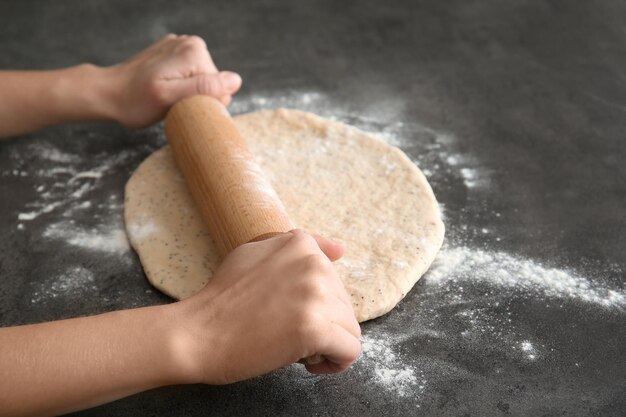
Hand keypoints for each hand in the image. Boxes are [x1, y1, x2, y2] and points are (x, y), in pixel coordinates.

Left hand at [106, 34, 241, 127]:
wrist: (108, 93)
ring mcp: (181, 46)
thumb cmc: (136, 102)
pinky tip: (165, 89)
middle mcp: (191, 43)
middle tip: (173, 104)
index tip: (180, 106)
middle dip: (197, 97)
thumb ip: (203, 88)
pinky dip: (182, 86)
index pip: (221, 87)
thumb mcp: (171, 99)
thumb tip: (235, 81)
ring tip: (168, 97)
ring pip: (203, 80)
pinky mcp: (173, 53)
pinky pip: (191, 75)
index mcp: (195, 52)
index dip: (205, 103)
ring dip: (189, 93)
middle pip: (213, 82)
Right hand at [169, 230, 361, 384]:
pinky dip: (333, 363)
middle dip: (320, 324)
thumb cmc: (222, 299)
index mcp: (301, 243)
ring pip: (349, 329)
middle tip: (283, 330)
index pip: (333, 282)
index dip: (313, 304)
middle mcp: (313, 263)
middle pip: (343, 306)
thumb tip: (341, 250)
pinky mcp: (316, 328)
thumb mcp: (256, 254)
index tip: (288, 312)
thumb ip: (297, 248)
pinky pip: (349, 351)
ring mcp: (316, 295)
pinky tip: (305, 361)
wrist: (197, 333)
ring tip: (291, 345)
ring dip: (325, 344)